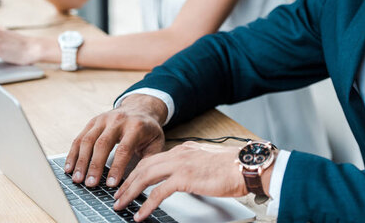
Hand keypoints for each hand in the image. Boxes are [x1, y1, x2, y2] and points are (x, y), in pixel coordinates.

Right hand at [64, 94, 166, 189]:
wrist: (140, 107)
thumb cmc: (148, 130)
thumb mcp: (156, 142)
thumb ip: (149, 160)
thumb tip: (139, 181)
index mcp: (136, 126)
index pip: (124, 148)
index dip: (116, 167)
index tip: (111, 184)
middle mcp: (118, 120)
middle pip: (102, 144)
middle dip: (95, 165)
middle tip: (90, 184)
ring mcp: (103, 119)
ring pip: (88, 140)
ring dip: (81, 161)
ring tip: (77, 179)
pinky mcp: (93, 121)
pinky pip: (80, 138)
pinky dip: (73, 154)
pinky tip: (69, 168)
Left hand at [113, 142, 248, 221]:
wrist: (246, 166)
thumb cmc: (233, 167)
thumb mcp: (207, 163)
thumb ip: (192, 168)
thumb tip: (184, 180)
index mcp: (184, 149)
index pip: (153, 159)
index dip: (137, 172)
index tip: (128, 182)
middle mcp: (179, 153)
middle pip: (144, 166)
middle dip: (127, 182)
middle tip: (117, 195)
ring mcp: (181, 164)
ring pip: (145, 176)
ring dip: (130, 192)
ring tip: (121, 205)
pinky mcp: (185, 177)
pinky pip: (158, 192)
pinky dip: (146, 204)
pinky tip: (140, 214)